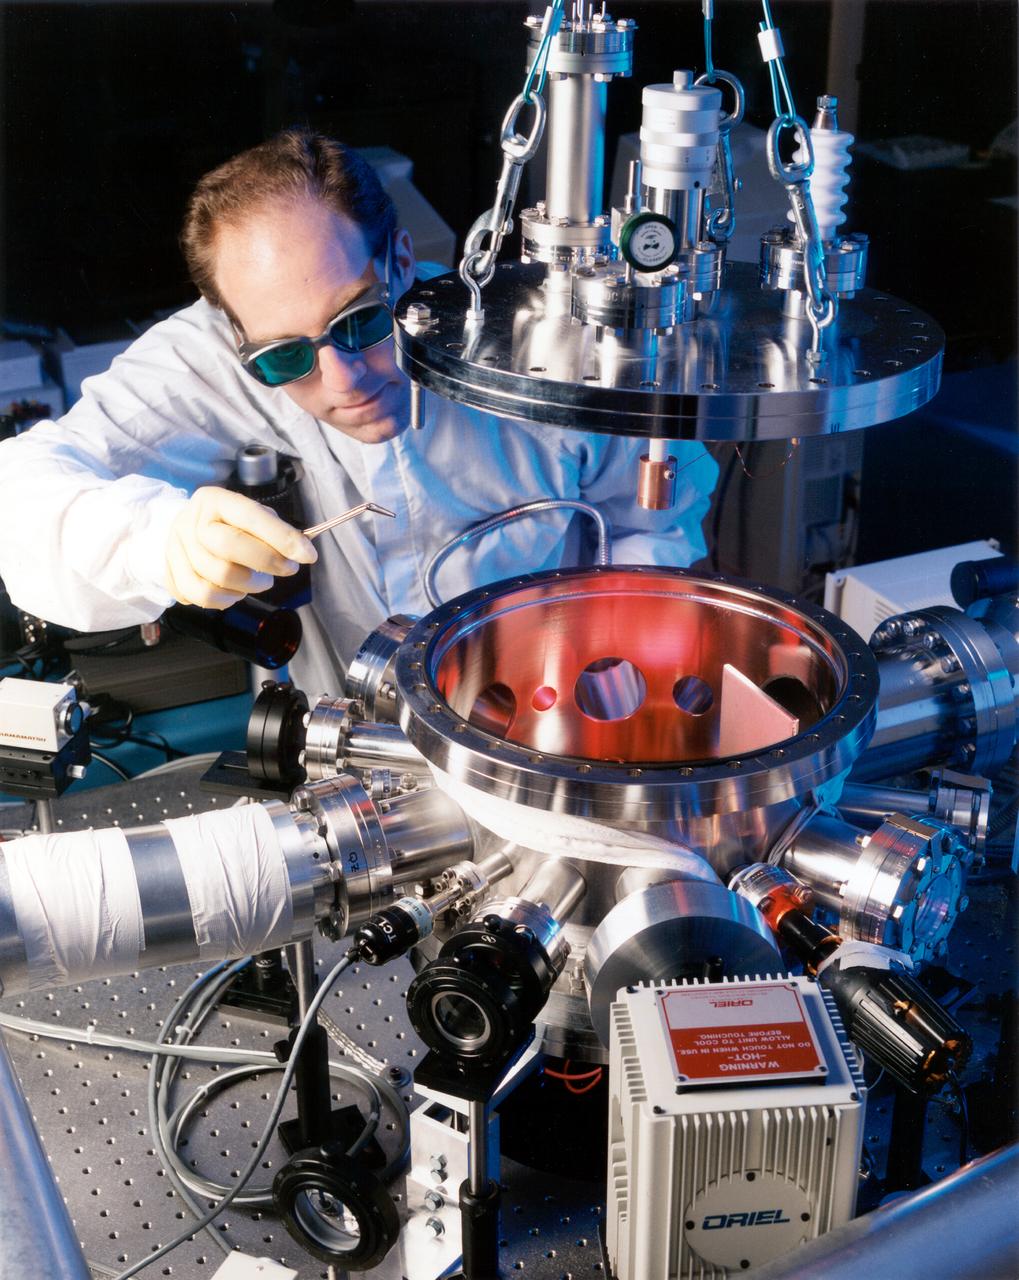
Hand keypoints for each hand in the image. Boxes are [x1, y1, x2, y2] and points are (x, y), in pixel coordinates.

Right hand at [165, 486, 316, 608]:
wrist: (184, 533)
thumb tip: (301, 550)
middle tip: (286, 570)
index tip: (308, 555)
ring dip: (248, 586)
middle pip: (229, 547)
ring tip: (258, 581)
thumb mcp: (250, 517)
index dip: (281, 537)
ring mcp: (176, 548)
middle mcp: (191, 521)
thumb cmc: (227, 526)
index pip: (250, 516)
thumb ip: (273, 530)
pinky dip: (225, 600)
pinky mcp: (169, 574)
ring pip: (217, 577)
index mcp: (215, 500)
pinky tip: (234, 592)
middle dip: (266, 563)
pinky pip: (201, 596)